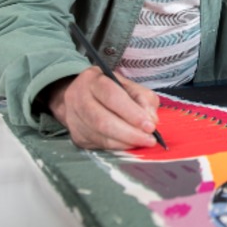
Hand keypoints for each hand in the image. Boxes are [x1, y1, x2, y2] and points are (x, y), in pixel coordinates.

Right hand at [46, 67, 161, 149]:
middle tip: (149, 139)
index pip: (112, 96)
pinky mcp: (76, 136)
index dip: (132, 113)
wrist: (78, 97)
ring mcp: (74, 118)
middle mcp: (79, 98)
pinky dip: (118, 146)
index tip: (150, 126)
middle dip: (130, 133)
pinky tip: (130, 144)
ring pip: (101, 135)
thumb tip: (151, 120)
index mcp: (93, 80)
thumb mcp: (126, 84)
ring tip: (143, 142)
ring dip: (125, 142)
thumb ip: (142, 97)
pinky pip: (99, 144)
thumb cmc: (108, 89)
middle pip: (103, 120)